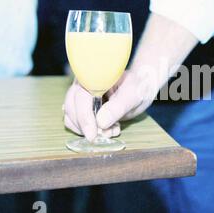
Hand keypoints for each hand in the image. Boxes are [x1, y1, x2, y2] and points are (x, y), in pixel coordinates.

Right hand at [64, 13, 198, 140]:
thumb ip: (117, 107)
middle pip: (71, 109)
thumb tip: (100, 123)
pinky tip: (110, 129)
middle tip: (106, 135)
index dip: (84, 117)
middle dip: (87, 127)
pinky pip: (78, 123)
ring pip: (72, 117)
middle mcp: (83, 85)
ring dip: (89, 130)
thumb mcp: (132, 95)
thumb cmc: (139, 85)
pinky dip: (91, 131)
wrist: (142, 86)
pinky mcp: (85, 109)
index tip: (93, 134)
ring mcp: (82, 98)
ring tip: (112, 130)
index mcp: (93, 76)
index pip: (80, 98)